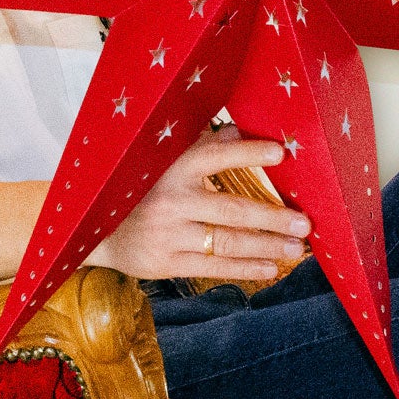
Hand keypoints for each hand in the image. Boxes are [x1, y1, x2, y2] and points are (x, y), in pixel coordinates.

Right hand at [82, 126, 312, 281]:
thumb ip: (200, 148)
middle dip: (272, 217)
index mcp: (171, 168)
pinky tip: (270, 266)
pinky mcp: (165, 263)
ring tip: (295, 247)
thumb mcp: (162, 162)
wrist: (94, 231)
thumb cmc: (141, 190)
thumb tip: (238, 130)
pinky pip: (214, 267)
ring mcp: (167, 235)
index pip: (214, 156)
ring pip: (227, 242)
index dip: (247, 153)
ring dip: (266, 246)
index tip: (280, 152)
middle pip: (231, 209)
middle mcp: (170, 201)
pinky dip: (245, 268)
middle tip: (305, 223)